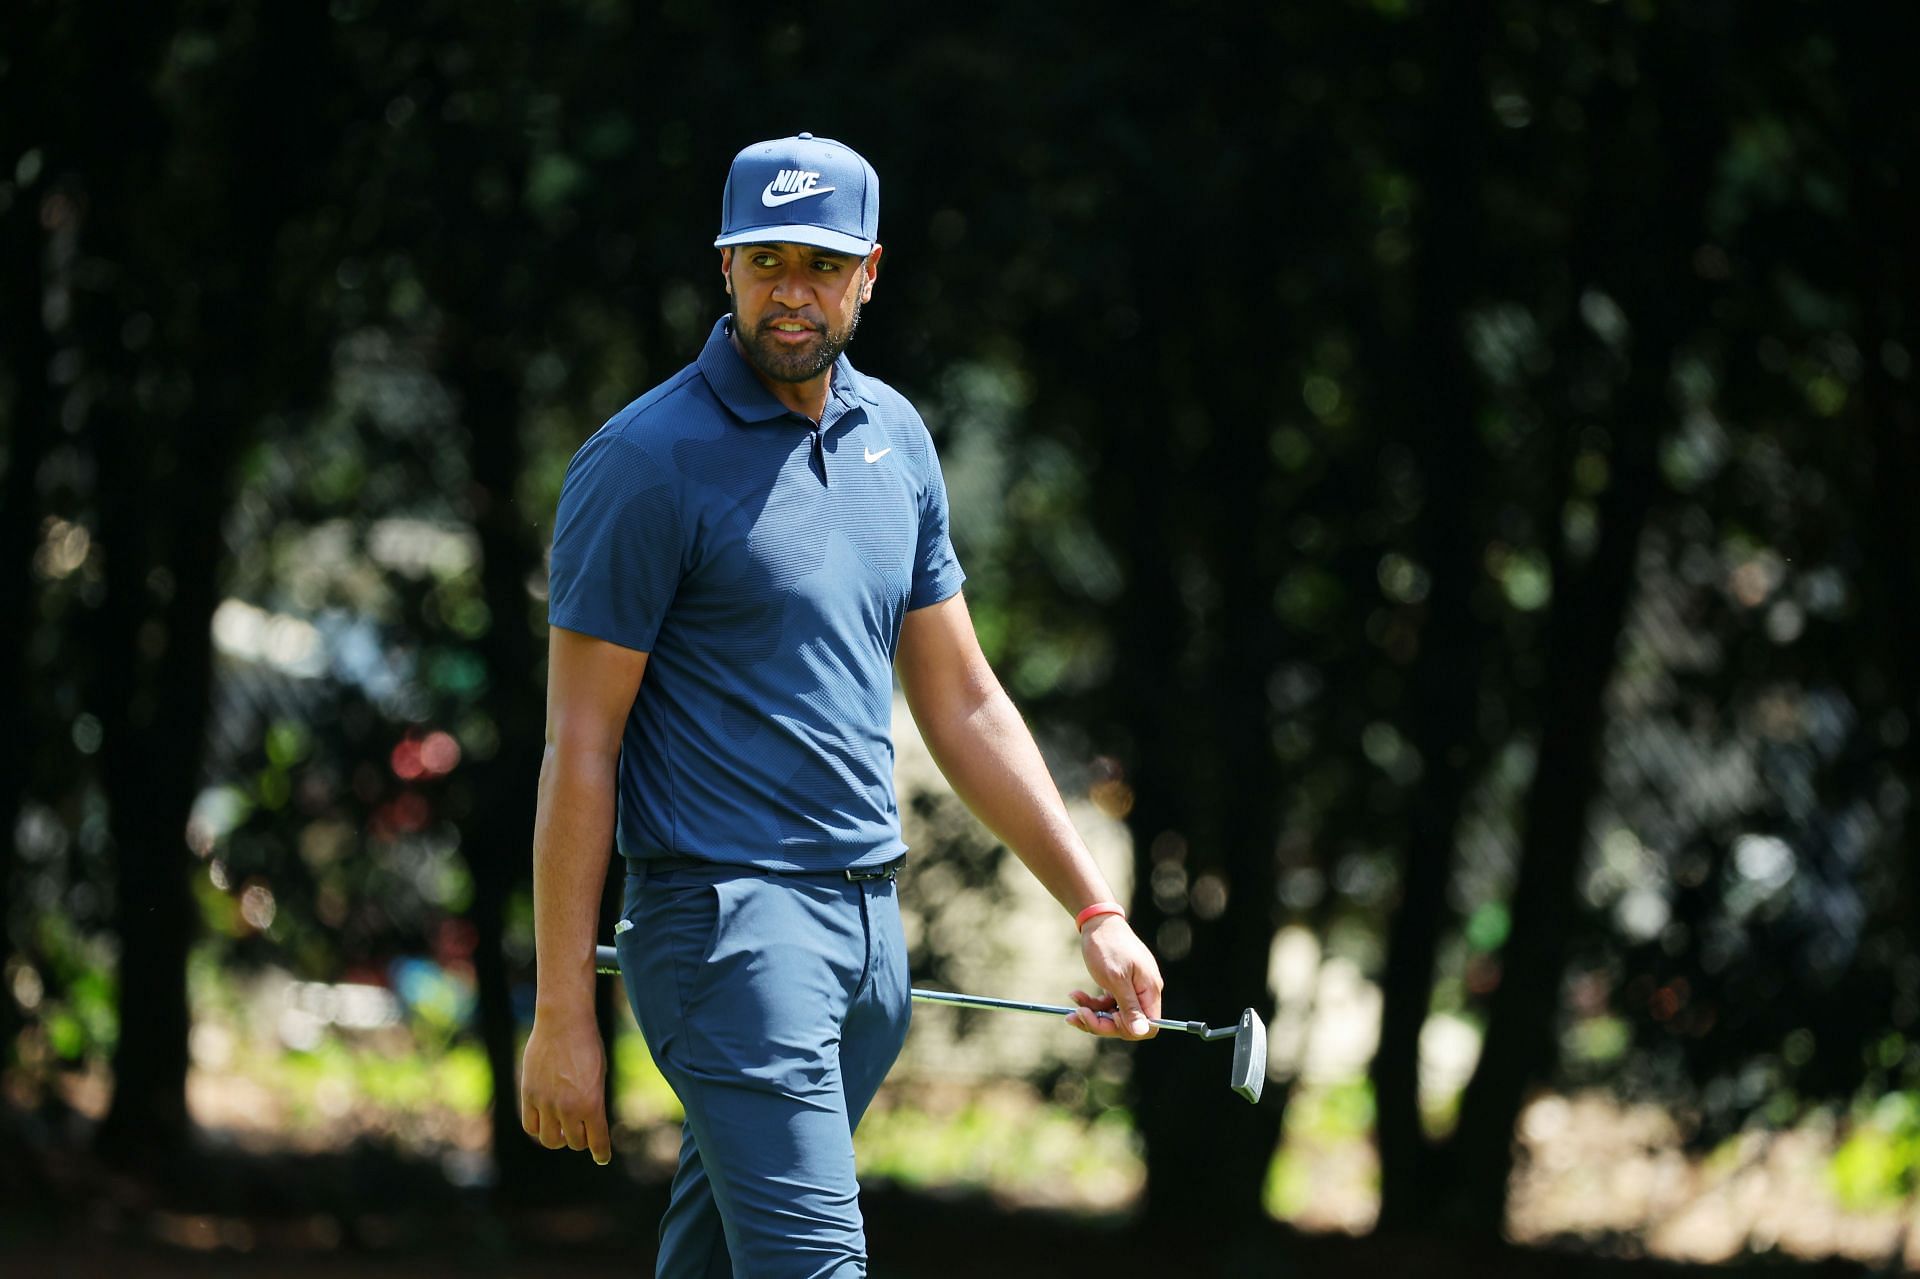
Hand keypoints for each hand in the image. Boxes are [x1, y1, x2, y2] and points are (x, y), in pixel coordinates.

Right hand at [519, 1006, 611, 1164]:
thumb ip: (593, 1102)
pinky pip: (530, 1125)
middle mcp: (568, 1108)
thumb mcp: (599, 1076)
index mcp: (592, 1104)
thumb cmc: (588, 1046)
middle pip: (574, 1142)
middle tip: (582, 1132)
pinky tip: (545, 1121)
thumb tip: (588, 1124)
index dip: (601, 1153)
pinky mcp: (528, 1095)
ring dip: (558, 1139)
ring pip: (550, 1140)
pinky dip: (538, 1128)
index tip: (602, 1158)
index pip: (597, 1141)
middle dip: (580, 1140)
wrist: (564, 1023)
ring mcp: (546, 1103)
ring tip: (562, 1129)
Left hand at [1066, 915, 1162, 1039]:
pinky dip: (1092, 1003)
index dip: (1126, 1030)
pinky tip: (1076, 995)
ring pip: (1115, 1015)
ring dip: (1093, 1014)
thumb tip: (1143, 1032)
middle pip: (1128, 1024)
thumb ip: (1130, 1007)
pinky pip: (1108, 1004)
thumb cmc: (1107, 947)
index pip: (1149, 1027)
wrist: (1097, 921)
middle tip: (1078, 1014)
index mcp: (1150, 990)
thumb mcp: (1116, 979)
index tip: (1106, 1020)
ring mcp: (1132, 988)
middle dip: (1102, 1023)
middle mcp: (1144, 991)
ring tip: (1074, 1006)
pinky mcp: (1120, 985)